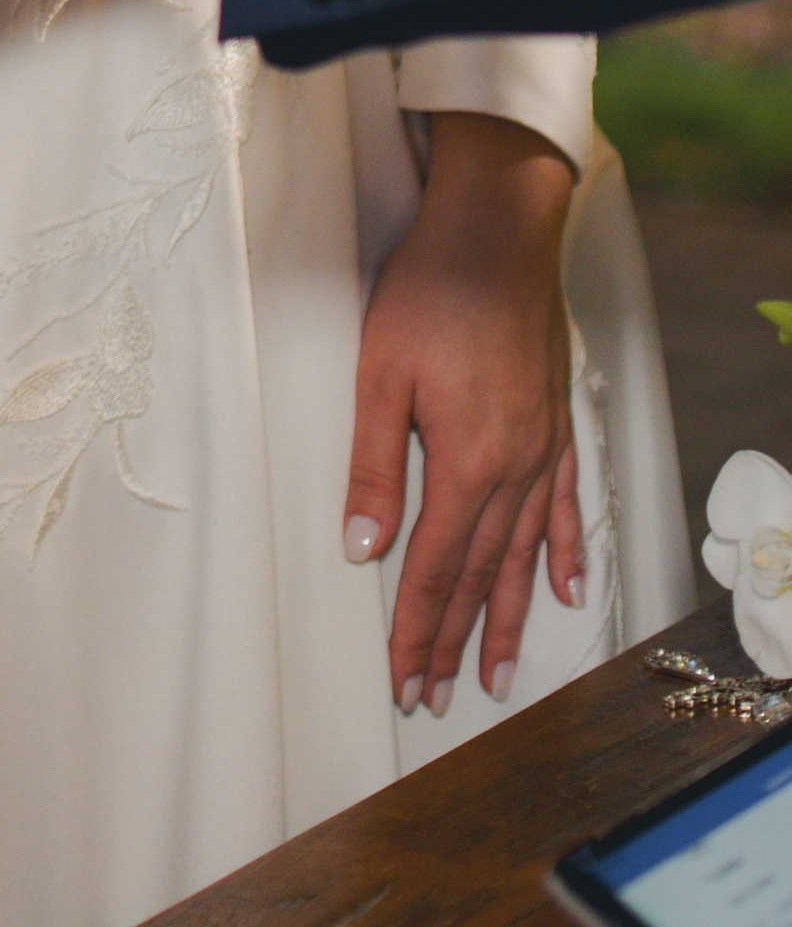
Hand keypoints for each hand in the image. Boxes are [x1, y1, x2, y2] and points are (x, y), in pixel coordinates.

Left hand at [343, 115, 584, 718]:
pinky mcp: (556, 422)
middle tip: (436, 697)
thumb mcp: (379, 374)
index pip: (436, 567)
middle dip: (455, 639)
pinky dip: (562, 551)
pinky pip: (564, 503)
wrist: (497, 229)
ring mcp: (543, 447)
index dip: (416, 629)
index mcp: (466, 462)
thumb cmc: (429, 291)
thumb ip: (373, 465)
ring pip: (524, 552)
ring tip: (497, 672)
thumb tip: (361, 548)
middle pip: (481, 572)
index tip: (403, 680)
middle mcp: (514, 468)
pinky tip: (564, 588)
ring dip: (508, 615)